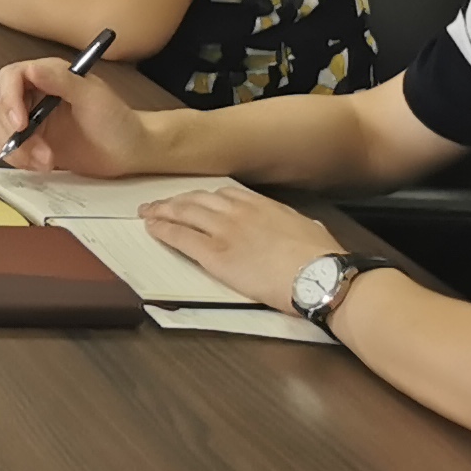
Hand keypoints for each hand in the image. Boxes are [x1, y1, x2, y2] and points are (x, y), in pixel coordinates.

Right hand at [0, 55, 156, 174]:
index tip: (21, 123)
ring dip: (18, 149)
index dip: (9, 99)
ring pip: (1, 130)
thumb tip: (32, 69)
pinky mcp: (33, 142)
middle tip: (41, 151)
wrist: (130, 152)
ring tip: (46, 161)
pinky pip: (9, 148)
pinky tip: (42, 164)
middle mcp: (35, 95)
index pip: (11, 78)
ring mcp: (33, 120)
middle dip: (16, 133)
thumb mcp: (92, 97)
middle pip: (2, 107)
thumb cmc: (118, 121)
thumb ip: (61, 80)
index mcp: (47, 76)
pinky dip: (19, 158)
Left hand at [137, 185, 340, 312]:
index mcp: (261, 204)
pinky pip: (180, 236)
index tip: (194, 200)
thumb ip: (290, 223)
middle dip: (175, 201)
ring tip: (148, 212)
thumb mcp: (307, 227)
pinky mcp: (215, 254)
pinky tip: (152, 228)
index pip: (223, 193)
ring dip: (162, 211)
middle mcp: (238, 211)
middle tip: (159, 204)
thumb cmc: (321, 257)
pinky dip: (163, 230)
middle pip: (197, 199)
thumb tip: (293, 226)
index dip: (203, 197)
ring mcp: (224, 231)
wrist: (319, 276)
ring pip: (184, 213)